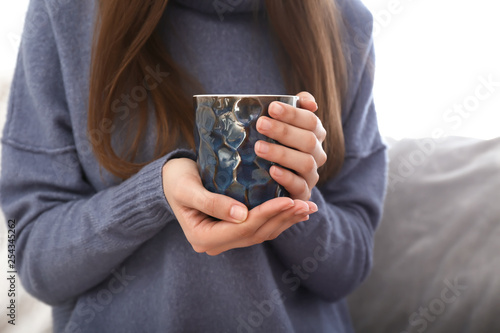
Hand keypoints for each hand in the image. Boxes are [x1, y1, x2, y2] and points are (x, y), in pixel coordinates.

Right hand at [162, 158, 316, 254]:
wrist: (169, 179)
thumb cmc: (175, 180)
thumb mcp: (188, 189)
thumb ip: (211, 203)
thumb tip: (241, 216)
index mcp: (203, 238)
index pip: (243, 229)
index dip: (267, 214)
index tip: (288, 199)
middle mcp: (215, 244)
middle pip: (256, 234)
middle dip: (282, 218)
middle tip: (306, 204)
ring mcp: (225, 239)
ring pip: (261, 233)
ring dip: (285, 220)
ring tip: (307, 207)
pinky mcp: (232, 230)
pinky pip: (259, 228)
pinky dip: (278, 219)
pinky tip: (294, 210)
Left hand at [255, 91, 326, 200]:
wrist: (270, 181)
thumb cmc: (275, 144)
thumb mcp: (280, 124)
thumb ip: (295, 107)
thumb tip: (310, 103)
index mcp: (315, 134)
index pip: (310, 120)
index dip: (292, 113)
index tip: (271, 107)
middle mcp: (318, 154)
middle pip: (308, 140)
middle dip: (283, 131)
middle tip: (260, 124)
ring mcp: (312, 174)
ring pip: (305, 163)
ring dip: (281, 154)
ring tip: (259, 147)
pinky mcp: (303, 193)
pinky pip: (300, 186)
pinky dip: (287, 178)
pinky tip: (272, 171)